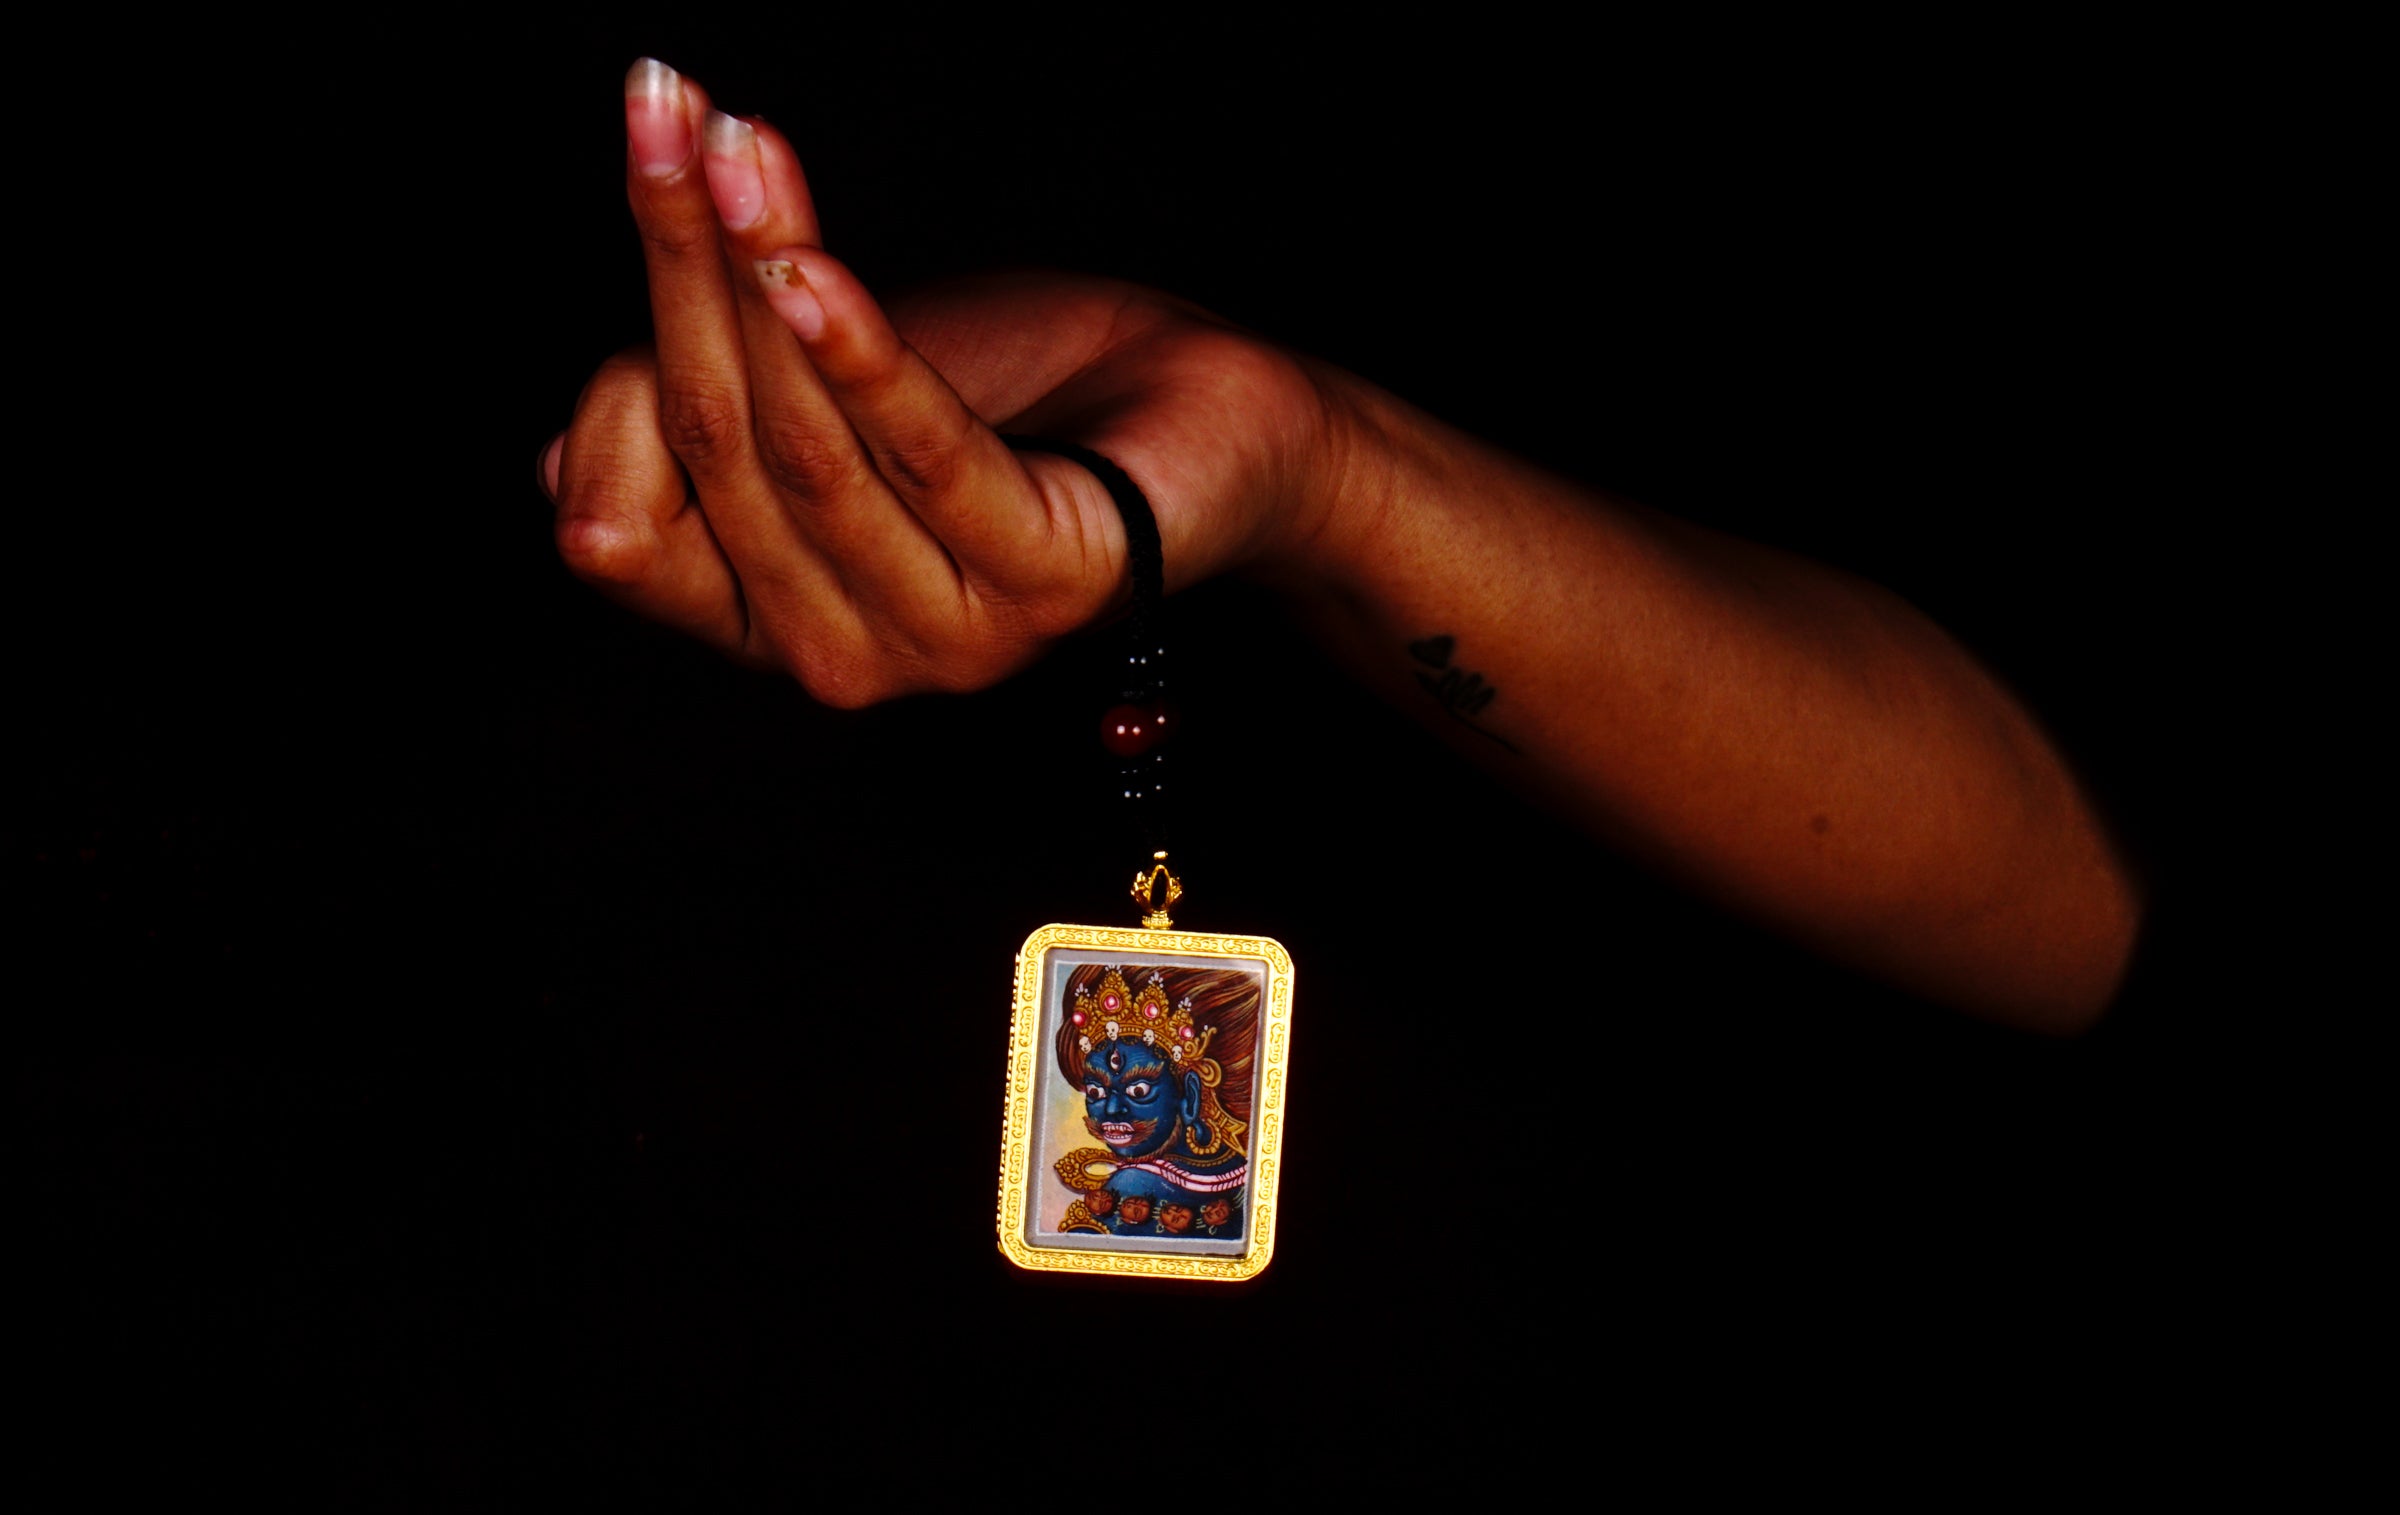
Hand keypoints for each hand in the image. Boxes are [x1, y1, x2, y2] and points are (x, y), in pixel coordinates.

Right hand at [545, 60, 1346, 705]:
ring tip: (735, 143)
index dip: (611, 357)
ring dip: (757, 275)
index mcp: (770, 624)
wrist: (1198, 416)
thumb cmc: (1007, 396)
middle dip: (681, 265)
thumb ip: (697, 427)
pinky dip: (857, 358)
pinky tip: (806, 270)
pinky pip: (925, 460)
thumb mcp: (819, 394)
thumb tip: (558, 467)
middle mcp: (845, 656)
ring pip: (807, 446)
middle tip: (668, 104)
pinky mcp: (1047, 583)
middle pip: (719, 449)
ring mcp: (950, 638)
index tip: (646, 160)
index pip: (628, 524)